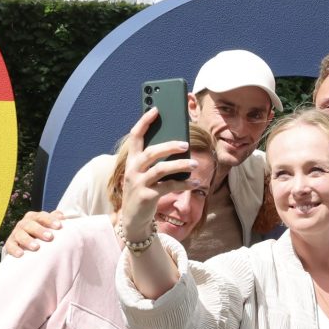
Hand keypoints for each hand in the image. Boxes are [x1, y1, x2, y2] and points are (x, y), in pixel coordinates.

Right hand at [3, 210, 63, 256]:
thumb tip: (63, 217)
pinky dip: (15, 249)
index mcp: (35, 217)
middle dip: (40, 230)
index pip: (42, 216)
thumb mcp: (48, 226)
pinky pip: (10, 246)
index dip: (50, 220)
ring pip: (20, 235)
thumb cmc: (42, 233)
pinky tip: (21, 254)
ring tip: (36, 247)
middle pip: (31, 224)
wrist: (25, 242)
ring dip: (28, 240)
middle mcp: (24, 223)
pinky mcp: (10, 243)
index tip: (59, 226)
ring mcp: (16, 233)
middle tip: (50, 237)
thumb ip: (55, 220)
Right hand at [120, 108, 200, 233]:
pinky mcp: (147, 197)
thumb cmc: (143, 191)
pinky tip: (196, 183)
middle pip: (150, 152)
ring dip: (179, 165)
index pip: (135, 136)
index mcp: (131, 161)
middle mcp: (132, 170)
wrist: (133, 219)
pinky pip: (168, 187)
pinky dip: (184, 185)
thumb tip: (180, 145)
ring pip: (160, 169)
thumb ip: (156, 161)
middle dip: (168, 146)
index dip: (144, 122)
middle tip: (185, 144)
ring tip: (194, 164)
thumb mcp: (145, 174)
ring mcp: (138, 183)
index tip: (156, 109)